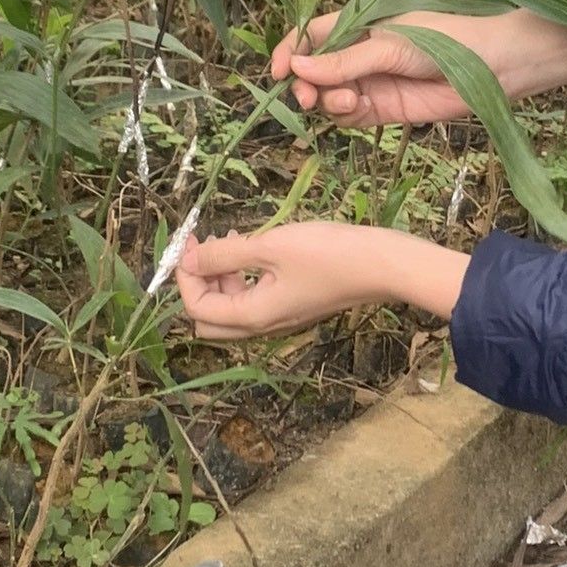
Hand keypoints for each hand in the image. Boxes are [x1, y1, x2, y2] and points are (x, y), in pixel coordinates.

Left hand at [175, 223, 469, 338]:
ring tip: (228, 241)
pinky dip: (242, 279)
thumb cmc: (327, 254)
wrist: (381, 265)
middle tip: (203, 248)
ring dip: (220, 279)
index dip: (185, 276)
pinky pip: (254, 299)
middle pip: (210, 320)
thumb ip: (225, 254)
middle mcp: (263, 325)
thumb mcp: (270, 246)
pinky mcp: (294, 305)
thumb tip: (189, 259)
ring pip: (232, 310)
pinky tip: (251, 249)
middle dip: (199, 285)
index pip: (197, 308)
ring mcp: (280, 318)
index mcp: (253, 316)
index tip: (191, 242)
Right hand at [271, 8, 566, 128]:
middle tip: (307, 98)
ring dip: (327, 102)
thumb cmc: (445, 39)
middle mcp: (360, 53)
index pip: (311, 36)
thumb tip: (296, 70)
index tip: (277, 72)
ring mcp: (371, 82)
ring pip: (329, 97)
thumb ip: (344, 61)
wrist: (492, 66)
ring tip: (345, 101)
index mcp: (359, 25)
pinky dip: (344, 115)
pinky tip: (354, 107)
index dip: (289, 52)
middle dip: (305, 86)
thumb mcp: (389, 45)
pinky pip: (350, 116)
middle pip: (314, 72)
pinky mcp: (385, 109)